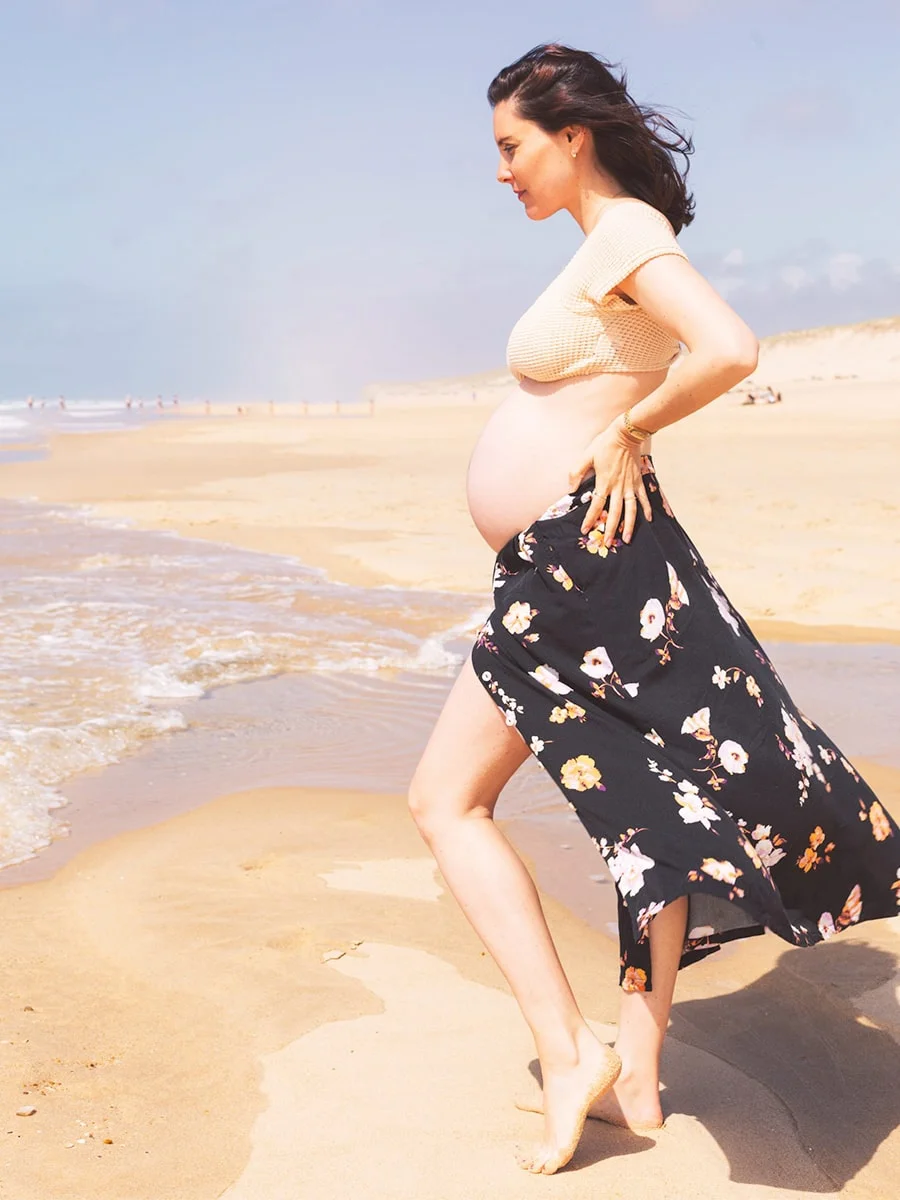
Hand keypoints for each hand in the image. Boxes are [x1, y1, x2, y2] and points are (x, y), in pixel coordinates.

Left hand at [567, 419, 652, 546]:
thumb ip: (576, 472)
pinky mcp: (639, 481)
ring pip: (631, 510)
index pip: (596, 505)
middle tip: (608, 543)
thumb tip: (571, 489)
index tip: (585, 529)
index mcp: (604, 482)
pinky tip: (649, 519)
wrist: (626, 434)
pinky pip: (644, 498)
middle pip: (614, 513)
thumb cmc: (605, 444)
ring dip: (629, 525)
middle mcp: (618, 487)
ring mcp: (630, 486)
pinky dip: (647, 509)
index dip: (590, 518)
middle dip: (610, 529)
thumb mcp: (586, 455)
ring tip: (627, 539)